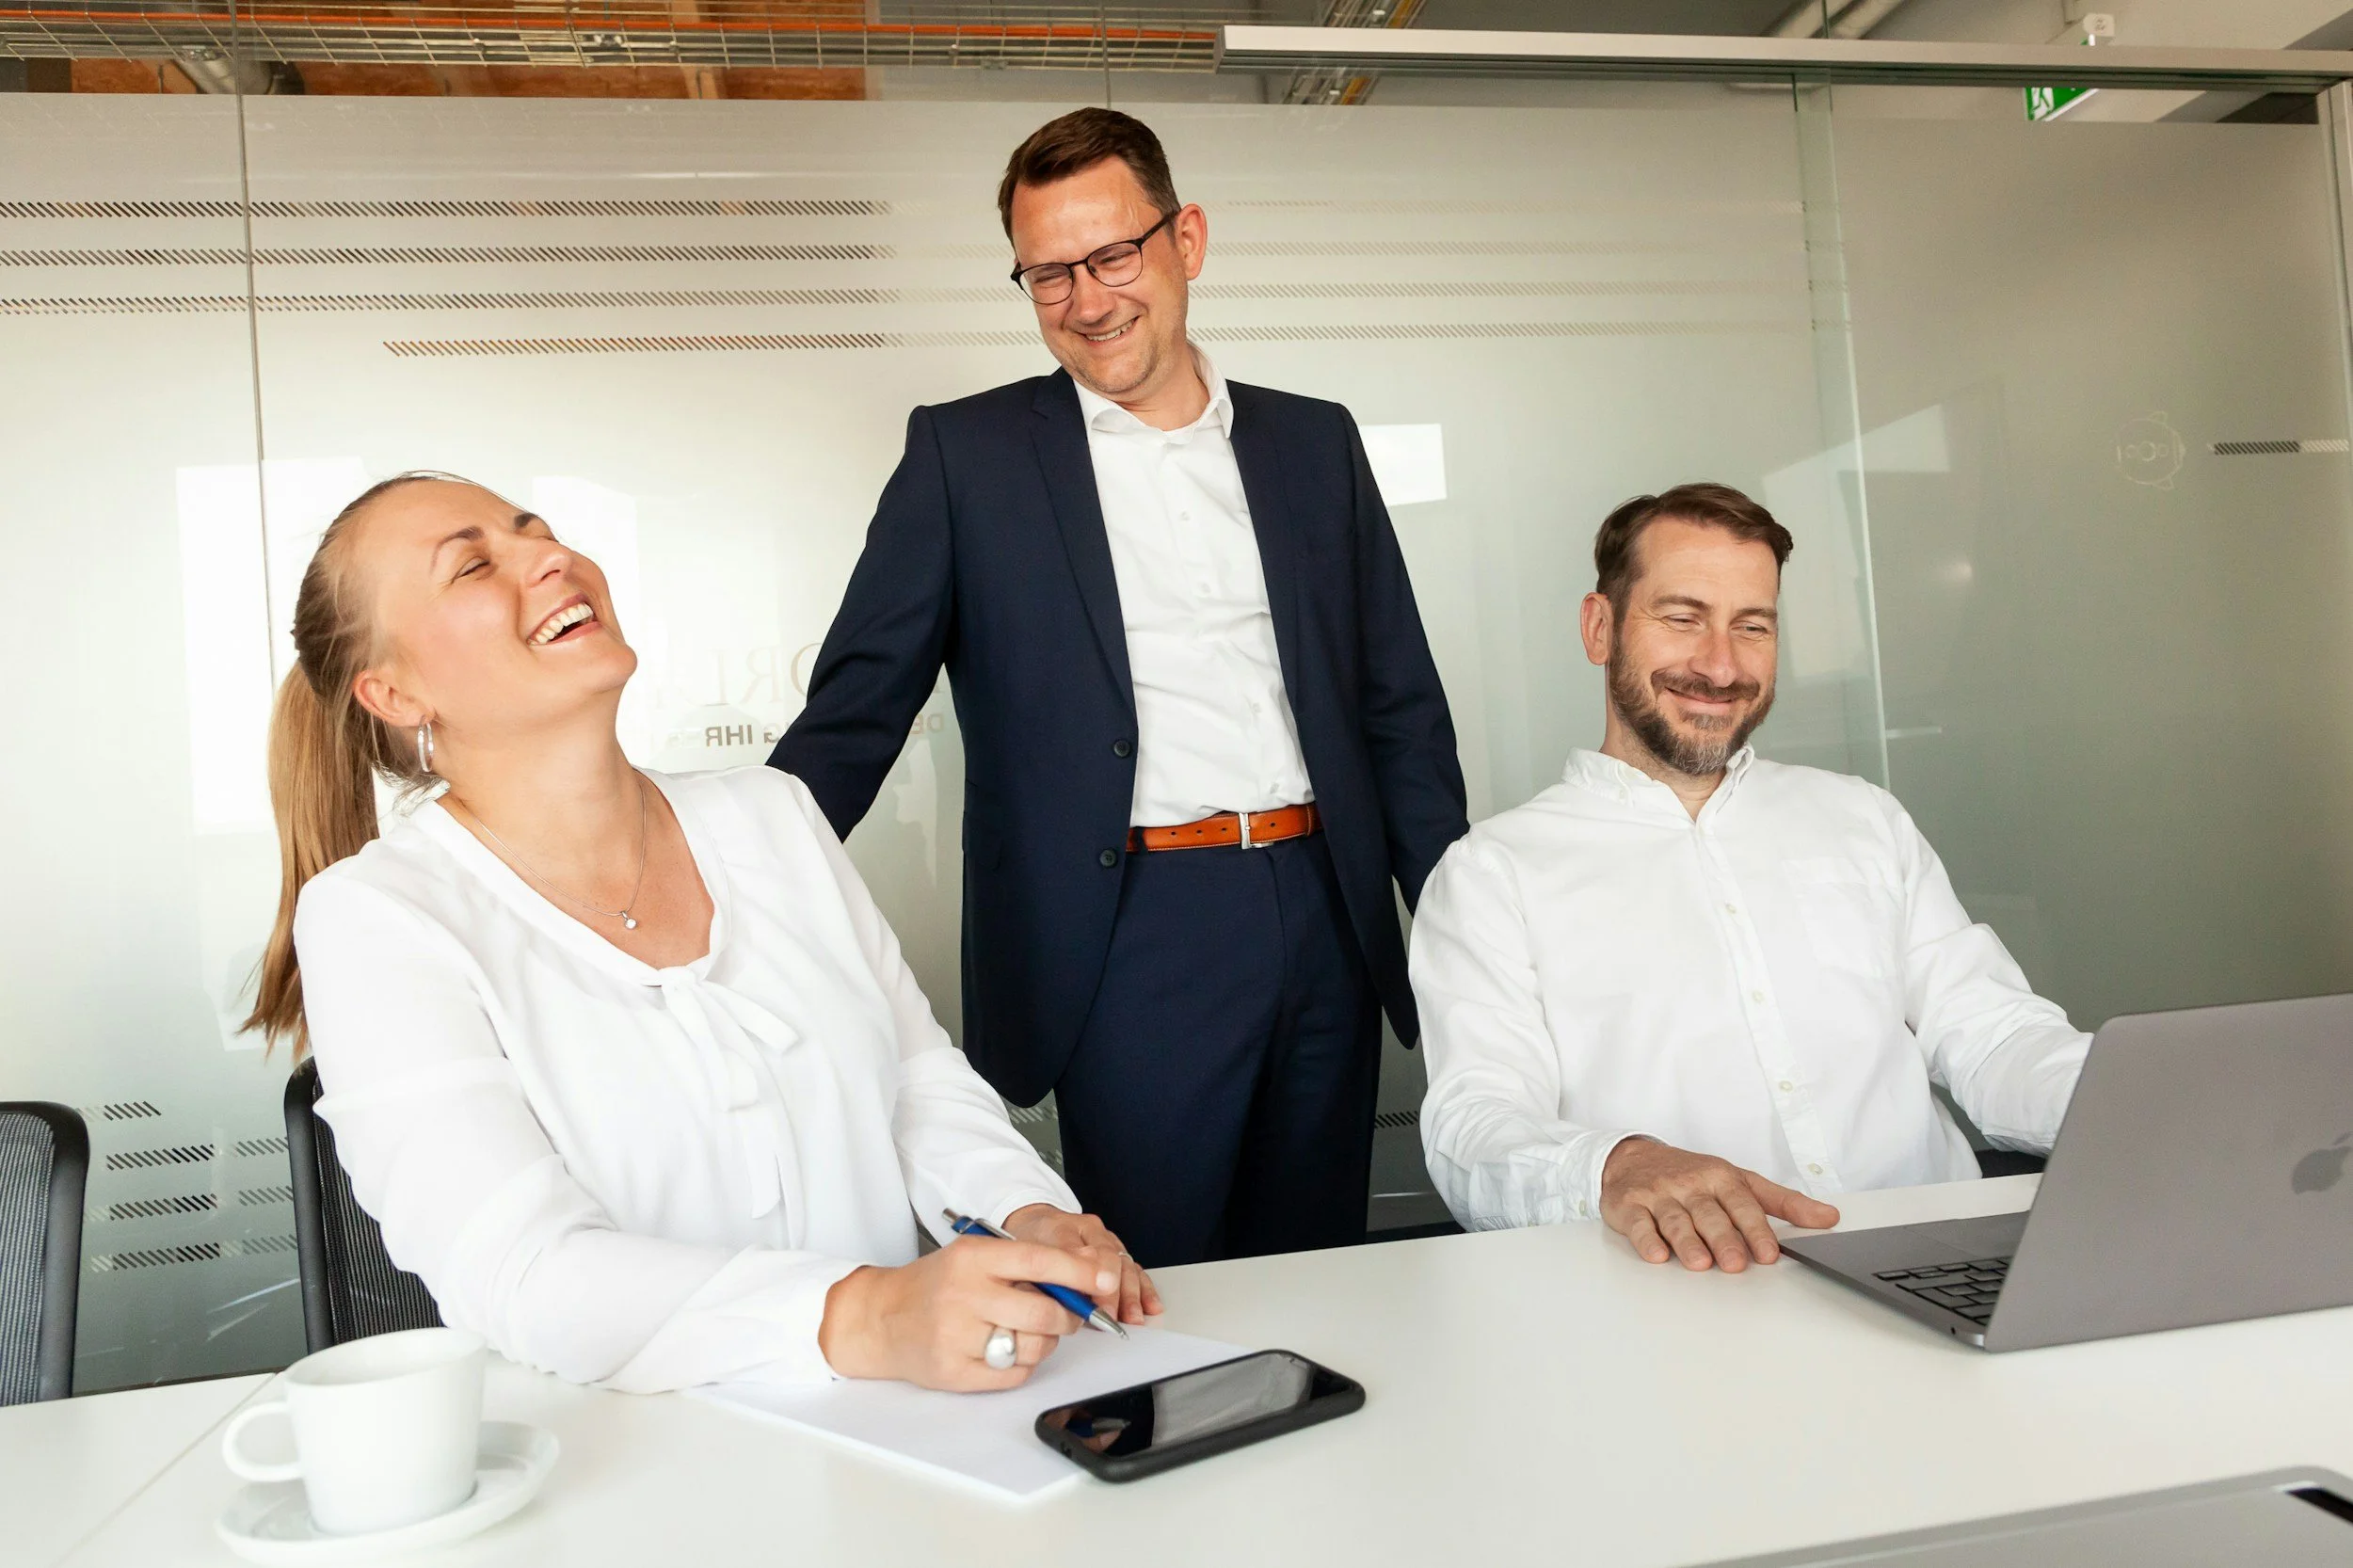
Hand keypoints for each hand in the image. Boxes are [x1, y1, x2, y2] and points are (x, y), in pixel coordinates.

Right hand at [817, 1235, 1111, 1389]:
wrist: (881, 1318)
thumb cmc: (935, 1285)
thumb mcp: (973, 1257)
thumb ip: (1024, 1263)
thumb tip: (1086, 1273)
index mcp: (971, 1259)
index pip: (1038, 1260)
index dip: (1079, 1272)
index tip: (1105, 1279)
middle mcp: (964, 1295)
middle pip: (1044, 1312)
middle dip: (1068, 1316)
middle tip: (1067, 1314)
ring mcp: (957, 1336)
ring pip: (1034, 1346)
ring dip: (1045, 1342)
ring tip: (1027, 1331)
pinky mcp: (954, 1371)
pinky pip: (1014, 1374)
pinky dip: (1022, 1364)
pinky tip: (1006, 1350)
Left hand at [1002, 1203, 1162, 1325]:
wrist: (1035, 1223)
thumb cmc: (1031, 1239)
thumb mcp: (1028, 1249)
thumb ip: (1051, 1266)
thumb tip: (1074, 1288)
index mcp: (1071, 1227)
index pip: (1092, 1253)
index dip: (1096, 1280)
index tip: (1097, 1305)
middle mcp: (1094, 1233)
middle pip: (1115, 1261)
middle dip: (1118, 1293)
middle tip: (1114, 1317)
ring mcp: (1108, 1243)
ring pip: (1128, 1266)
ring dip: (1133, 1295)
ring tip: (1134, 1318)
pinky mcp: (1115, 1255)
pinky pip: (1135, 1271)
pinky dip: (1144, 1290)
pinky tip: (1151, 1306)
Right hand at [1600, 1138, 1840, 1271]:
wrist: (1632, 1158)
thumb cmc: (1692, 1174)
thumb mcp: (1740, 1180)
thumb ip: (1784, 1202)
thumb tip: (1829, 1217)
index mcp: (1720, 1177)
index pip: (1742, 1203)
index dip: (1755, 1228)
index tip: (1769, 1253)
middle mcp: (1690, 1185)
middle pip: (1709, 1214)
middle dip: (1723, 1239)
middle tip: (1736, 1264)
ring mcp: (1658, 1195)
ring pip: (1675, 1220)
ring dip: (1687, 1242)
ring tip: (1700, 1263)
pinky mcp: (1629, 1206)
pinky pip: (1637, 1223)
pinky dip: (1646, 1239)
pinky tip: (1656, 1254)